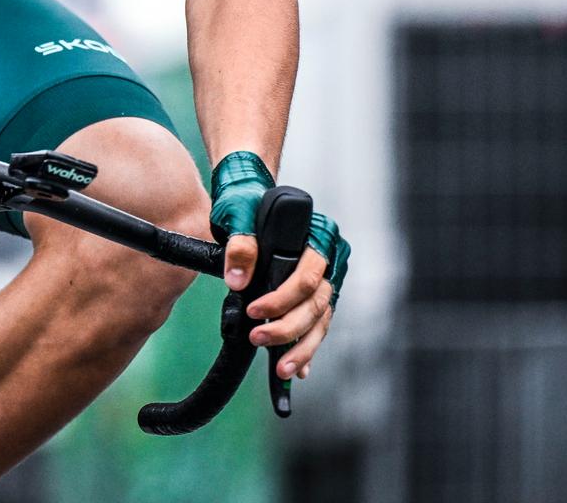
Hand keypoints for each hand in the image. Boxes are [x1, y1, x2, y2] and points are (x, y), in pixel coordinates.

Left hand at [209, 150, 351, 379]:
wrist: (248, 197)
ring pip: (320, 321)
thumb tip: (238, 280)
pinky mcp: (316, 296)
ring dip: (301, 348)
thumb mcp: (239, 213)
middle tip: (259, 339)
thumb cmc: (247, 202)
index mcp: (318, 236)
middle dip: (288, 329)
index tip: (255, 312)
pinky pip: (316, 326)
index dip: (282, 299)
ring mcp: (325, 279)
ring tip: (281, 370)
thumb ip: (240, 245)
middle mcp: (328, 259)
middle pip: (316, 304)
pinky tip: (297, 369)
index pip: (307, 277)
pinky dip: (305, 348)